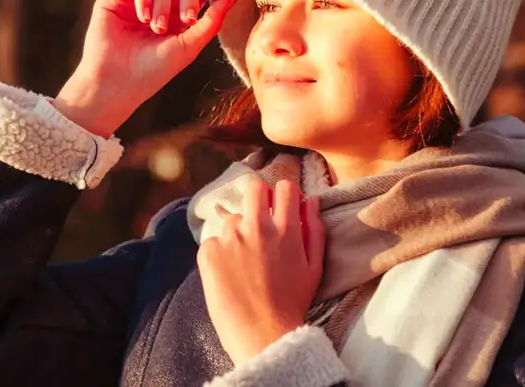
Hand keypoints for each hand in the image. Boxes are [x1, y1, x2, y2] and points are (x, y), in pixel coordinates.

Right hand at [54, 0, 236, 136]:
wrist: (118, 84)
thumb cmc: (153, 71)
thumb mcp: (188, 46)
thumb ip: (210, 22)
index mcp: (177, 17)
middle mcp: (158, 6)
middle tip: (185, 21)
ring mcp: (136, 1)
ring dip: (163, 2)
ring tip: (156, 28)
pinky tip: (143, 16)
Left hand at [197, 179, 325, 365]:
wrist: (262, 336)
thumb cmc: (292, 304)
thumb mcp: (314, 268)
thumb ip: (315, 230)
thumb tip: (310, 201)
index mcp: (286, 230)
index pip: (284, 188)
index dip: (283, 195)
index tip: (281, 206)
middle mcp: (257, 228)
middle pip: (254, 189)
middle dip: (259, 200)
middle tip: (259, 223)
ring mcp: (230, 238)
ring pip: (232, 220)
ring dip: (238, 233)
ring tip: (244, 263)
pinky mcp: (209, 252)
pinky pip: (213, 241)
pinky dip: (220, 253)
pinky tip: (230, 275)